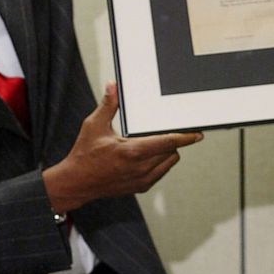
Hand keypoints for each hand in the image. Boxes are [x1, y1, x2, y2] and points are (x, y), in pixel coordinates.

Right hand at [43, 82, 202, 211]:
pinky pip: (161, 172)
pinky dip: (160, 162)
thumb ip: (108, 105)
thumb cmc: (84, 155)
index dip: (185, 137)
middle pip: (172, 151)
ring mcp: (141, 180)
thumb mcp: (94, 126)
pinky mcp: (141, 186)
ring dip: (167, 152)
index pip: (168, 143)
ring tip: (152, 143)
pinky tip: (148, 155)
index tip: (197, 134)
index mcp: (132, 152)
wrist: (76, 183)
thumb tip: (113, 86)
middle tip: (164, 131)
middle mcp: (140, 168)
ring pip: (169, 162)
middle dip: (171, 141)